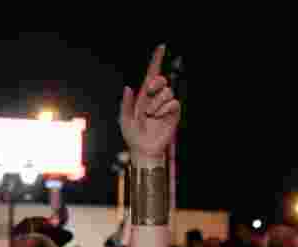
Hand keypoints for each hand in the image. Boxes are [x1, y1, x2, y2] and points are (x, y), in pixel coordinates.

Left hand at [119, 45, 180, 161]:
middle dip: (155, 83)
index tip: (161, 47)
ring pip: (167, 92)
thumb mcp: (124, 119)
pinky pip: (173, 103)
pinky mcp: (173, 113)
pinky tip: (158, 117)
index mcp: (144, 95)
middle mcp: (156, 98)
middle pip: (161, 79)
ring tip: (150, 115)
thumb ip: (125, 103)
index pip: (151, 74)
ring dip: (156, 103)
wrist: (144, 149)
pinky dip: (164, 109)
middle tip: (148, 93)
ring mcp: (165, 105)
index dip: (157, 60)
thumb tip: (128, 87)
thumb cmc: (133, 135)